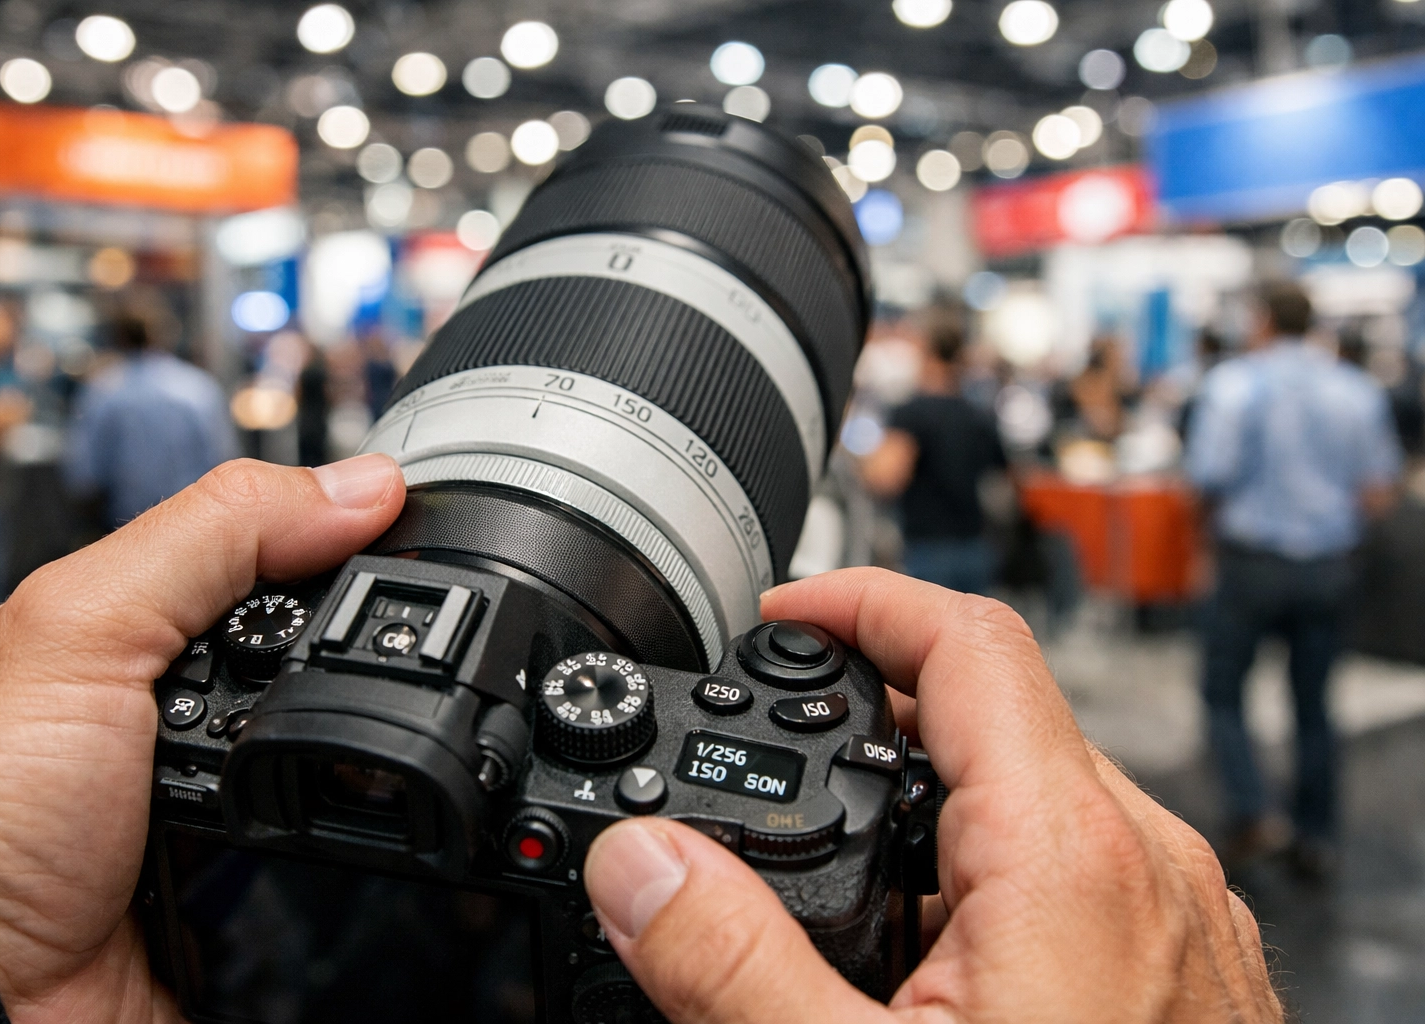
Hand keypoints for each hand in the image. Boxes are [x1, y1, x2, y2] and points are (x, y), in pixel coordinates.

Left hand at [0, 455, 405, 1023]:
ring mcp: (233, 808)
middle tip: (415, 646)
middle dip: (374, 654)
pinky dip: (372, 839)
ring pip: (357, 752)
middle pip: (330, 657)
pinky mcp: (266, 891)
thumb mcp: (87, 628)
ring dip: (376, 749)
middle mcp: (190, 717)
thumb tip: (362, 484)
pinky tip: (372, 822)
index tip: (424, 523)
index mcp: (141, 635)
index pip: (276, 558)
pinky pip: (355, 851)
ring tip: (389, 738)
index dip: (347, 538)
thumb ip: (216, 535)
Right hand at [584, 568, 1280, 1022]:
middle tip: (779, 750)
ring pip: (1035, 794)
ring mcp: (1178, 917)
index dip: (860, 602)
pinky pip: (1075, 868)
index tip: (783, 612)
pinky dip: (983, 868)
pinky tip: (927, 959)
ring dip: (926, 801)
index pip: (964, 643)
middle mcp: (1147, 863)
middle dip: (874, 714)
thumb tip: (636, 864)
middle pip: (994, 712)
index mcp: (1069, 852)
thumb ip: (728, 964)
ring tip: (834, 871)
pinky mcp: (1182, 969)